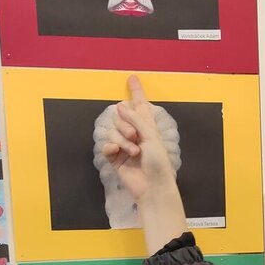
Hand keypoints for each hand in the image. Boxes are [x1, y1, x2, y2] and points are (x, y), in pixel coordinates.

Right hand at [100, 75, 178, 204]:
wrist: (153, 186)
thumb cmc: (158, 162)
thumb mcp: (151, 136)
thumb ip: (135, 119)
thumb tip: (120, 105)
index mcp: (148, 127)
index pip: (141, 105)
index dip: (137, 92)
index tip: (133, 78)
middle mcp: (135, 134)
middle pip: (120, 117)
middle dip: (125, 125)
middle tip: (135, 136)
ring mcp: (124, 146)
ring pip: (113, 131)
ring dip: (122, 140)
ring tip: (134, 151)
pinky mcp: (115, 158)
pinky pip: (106, 145)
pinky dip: (111, 147)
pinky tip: (116, 152)